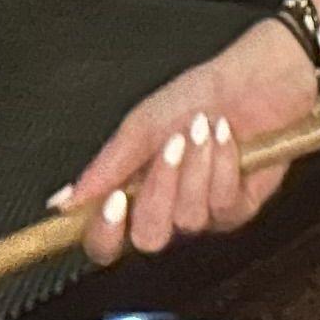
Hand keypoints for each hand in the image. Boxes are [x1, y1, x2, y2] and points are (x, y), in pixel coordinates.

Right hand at [63, 21, 319, 258]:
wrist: (255, 79)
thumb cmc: (199, 94)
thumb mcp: (142, 124)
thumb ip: (105, 167)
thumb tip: (64, 201)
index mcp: (134, 191)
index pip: (106, 241)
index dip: (105, 233)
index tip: (116, 201)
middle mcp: (166, 209)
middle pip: (148, 239)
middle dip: (160, 190)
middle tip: (171, 146)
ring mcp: (203, 212)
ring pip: (188, 220)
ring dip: (195, 167)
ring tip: (202, 128)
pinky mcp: (238, 210)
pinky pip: (223, 205)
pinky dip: (222, 165)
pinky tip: (224, 137)